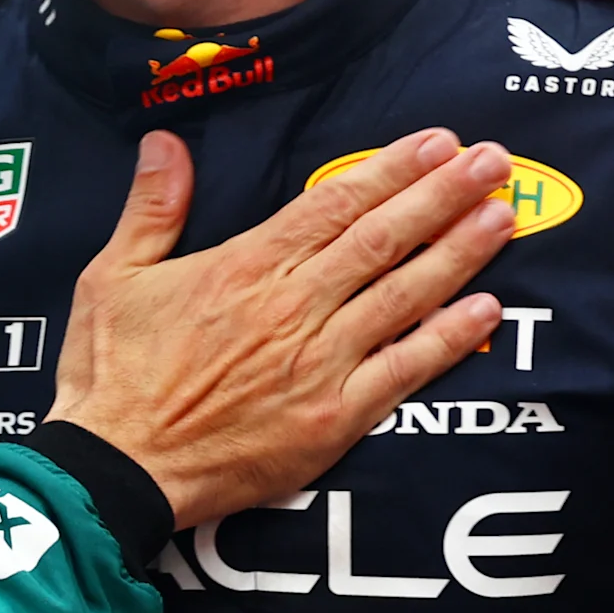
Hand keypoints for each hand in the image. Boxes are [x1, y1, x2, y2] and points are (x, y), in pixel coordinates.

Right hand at [50, 128, 512, 525]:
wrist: (115, 471)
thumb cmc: (110, 374)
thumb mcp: (112, 276)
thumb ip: (150, 208)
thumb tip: (164, 141)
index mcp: (243, 267)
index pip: (333, 205)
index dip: (390, 170)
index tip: (435, 142)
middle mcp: (291, 308)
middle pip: (382, 240)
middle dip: (443, 195)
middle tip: (493, 160)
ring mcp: (318, 364)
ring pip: (403, 296)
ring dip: (459, 252)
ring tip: (502, 214)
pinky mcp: (333, 419)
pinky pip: (402, 370)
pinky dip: (447, 338)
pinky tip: (485, 309)